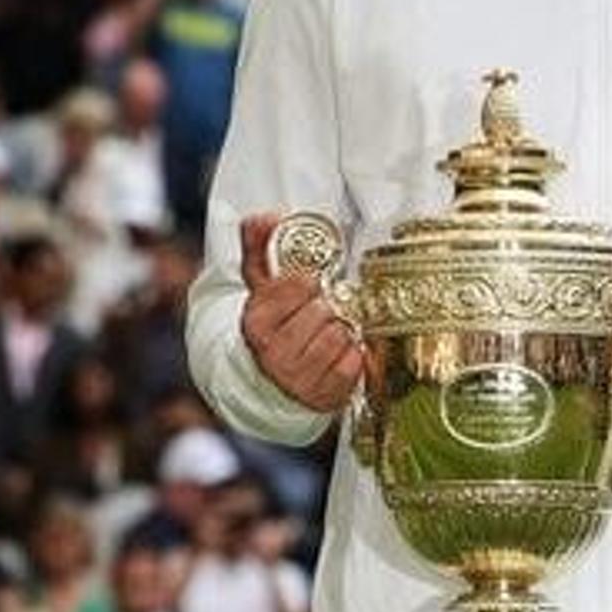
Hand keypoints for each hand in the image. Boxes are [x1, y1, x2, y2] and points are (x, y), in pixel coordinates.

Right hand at [235, 212, 365, 415]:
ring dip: (343, 328)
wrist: (271, 381)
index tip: (309, 287)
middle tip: (323, 310)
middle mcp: (274, 354)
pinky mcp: (325, 395)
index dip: (311, 283)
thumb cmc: (273, 324)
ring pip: (341, 335)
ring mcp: (299, 379)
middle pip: (324, 311)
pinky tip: (341, 350)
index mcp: (256, 322)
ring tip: (331, 330)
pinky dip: (354, 353)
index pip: (300, 285)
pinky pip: (355, 362)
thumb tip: (265, 216)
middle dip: (328, 306)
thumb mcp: (260, 286)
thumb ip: (259, 246)